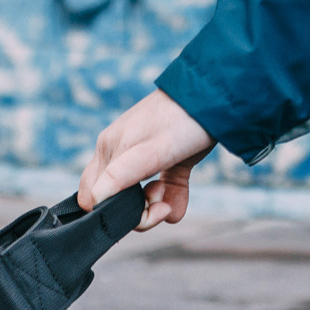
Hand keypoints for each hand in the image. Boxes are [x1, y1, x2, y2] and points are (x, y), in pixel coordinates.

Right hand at [78, 90, 215, 230]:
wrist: (215, 97)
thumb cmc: (180, 121)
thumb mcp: (148, 151)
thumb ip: (119, 176)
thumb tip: (96, 201)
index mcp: (109, 150)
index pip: (94, 197)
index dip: (116, 212)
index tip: (145, 205)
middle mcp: (120, 155)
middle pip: (114, 201)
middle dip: (137, 212)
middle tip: (161, 203)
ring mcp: (142, 158)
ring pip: (139, 199)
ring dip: (155, 207)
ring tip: (169, 194)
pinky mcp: (166, 161)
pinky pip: (162, 191)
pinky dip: (171, 200)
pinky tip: (178, 201)